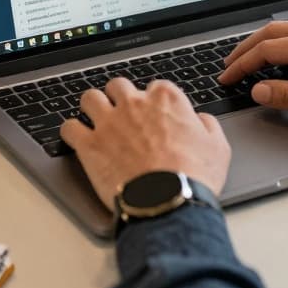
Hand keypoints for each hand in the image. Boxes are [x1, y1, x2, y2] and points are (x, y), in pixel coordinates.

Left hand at [61, 79, 230, 206]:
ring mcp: (109, 122)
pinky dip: (71, 132)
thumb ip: (208, 126)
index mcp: (166, 99)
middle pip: (118, 85)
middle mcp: (134, 104)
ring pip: (89, 98)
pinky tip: (76, 139)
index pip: (155, 87)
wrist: (167, 201)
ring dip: (91, 107)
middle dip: (118, 97)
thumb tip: (201, 120)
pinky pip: (69, 127)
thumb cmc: (194, 176)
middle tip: (121, 112)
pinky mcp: (89, 144)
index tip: (153, 113)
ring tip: (94, 119)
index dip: (154, 101)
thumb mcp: (218, 147)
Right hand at [219, 22, 287, 126]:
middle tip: (229, 65)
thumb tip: (259, 90)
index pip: (267, 51)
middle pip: (272, 33)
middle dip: (246, 49)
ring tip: (251, 59)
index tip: (226, 77)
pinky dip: (285, 43)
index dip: (242, 65)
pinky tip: (287, 56)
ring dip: (265, 43)